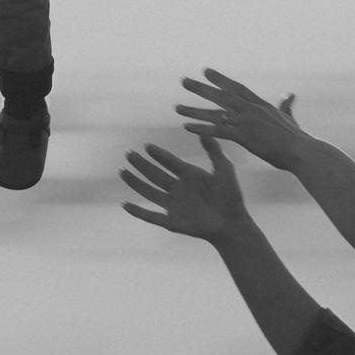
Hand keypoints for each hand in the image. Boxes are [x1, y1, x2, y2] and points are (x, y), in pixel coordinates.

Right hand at [119, 138, 248, 241]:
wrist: (232, 223)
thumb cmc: (231, 196)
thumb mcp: (224, 169)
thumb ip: (214, 150)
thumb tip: (203, 130)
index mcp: (190, 176)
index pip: (169, 162)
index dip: (158, 154)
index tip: (146, 145)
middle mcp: (178, 189)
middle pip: (155, 174)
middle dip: (141, 164)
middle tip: (128, 153)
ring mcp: (173, 205)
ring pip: (149, 191)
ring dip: (135, 182)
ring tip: (122, 171)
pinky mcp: (172, 222)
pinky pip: (150, 216)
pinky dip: (137, 212)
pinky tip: (125, 205)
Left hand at [175, 70, 310, 171]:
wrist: (301, 151)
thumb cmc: (296, 139)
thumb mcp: (289, 117)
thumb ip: (285, 104)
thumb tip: (289, 94)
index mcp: (260, 104)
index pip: (236, 88)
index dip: (220, 79)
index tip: (206, 71)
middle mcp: (251, 109)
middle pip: (221, 95)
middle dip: (201, 88)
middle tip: (184, 81)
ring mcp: (246, 121)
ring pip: (215, 113)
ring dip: (194, 110)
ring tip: (177, 108)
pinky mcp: (244, 136)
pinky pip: (218, 131)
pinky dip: (201, 129)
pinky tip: (187, 127)